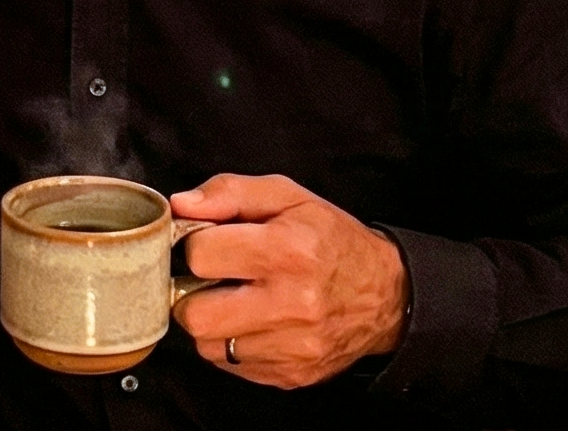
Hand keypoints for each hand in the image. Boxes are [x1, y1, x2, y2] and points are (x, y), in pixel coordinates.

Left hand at [170, 174, 406, 389]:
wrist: (386, 295)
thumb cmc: (330, 239)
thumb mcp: (286, 196)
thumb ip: (228, 192)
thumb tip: (181, 206)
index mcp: (288, 250)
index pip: (200, 255)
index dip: (195, 244)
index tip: (207, 242)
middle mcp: (292, 303)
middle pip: (195, 314)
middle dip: (189, 292)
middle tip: (208, 279)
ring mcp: (293, 346)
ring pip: (208, 345)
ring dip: (210, 321)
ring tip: (231, 299)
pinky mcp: (292, 375)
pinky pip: (230, 365)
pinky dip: (229, 343)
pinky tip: (250, 321)